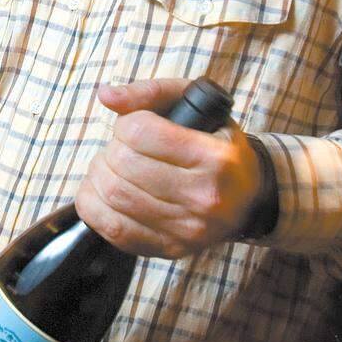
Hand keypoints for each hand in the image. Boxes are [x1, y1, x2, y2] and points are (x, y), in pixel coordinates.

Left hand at [74, 77, 262, 257]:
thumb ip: (151, 92)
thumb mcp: (197, 106)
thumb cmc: (216, 145)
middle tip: (120, 148)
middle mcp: (205, 197)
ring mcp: (187, 229)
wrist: (248, 198)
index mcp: (216, 156)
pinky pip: (112, 228)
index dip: (126, 123)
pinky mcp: (169, 248)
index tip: (134, 126)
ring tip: (110, 168)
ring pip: (113, 196)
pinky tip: (101, 192)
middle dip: (110, 150)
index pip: (140, 132)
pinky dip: (93, 205)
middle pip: (123, 165)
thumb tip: (105, 94)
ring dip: (99, 175)